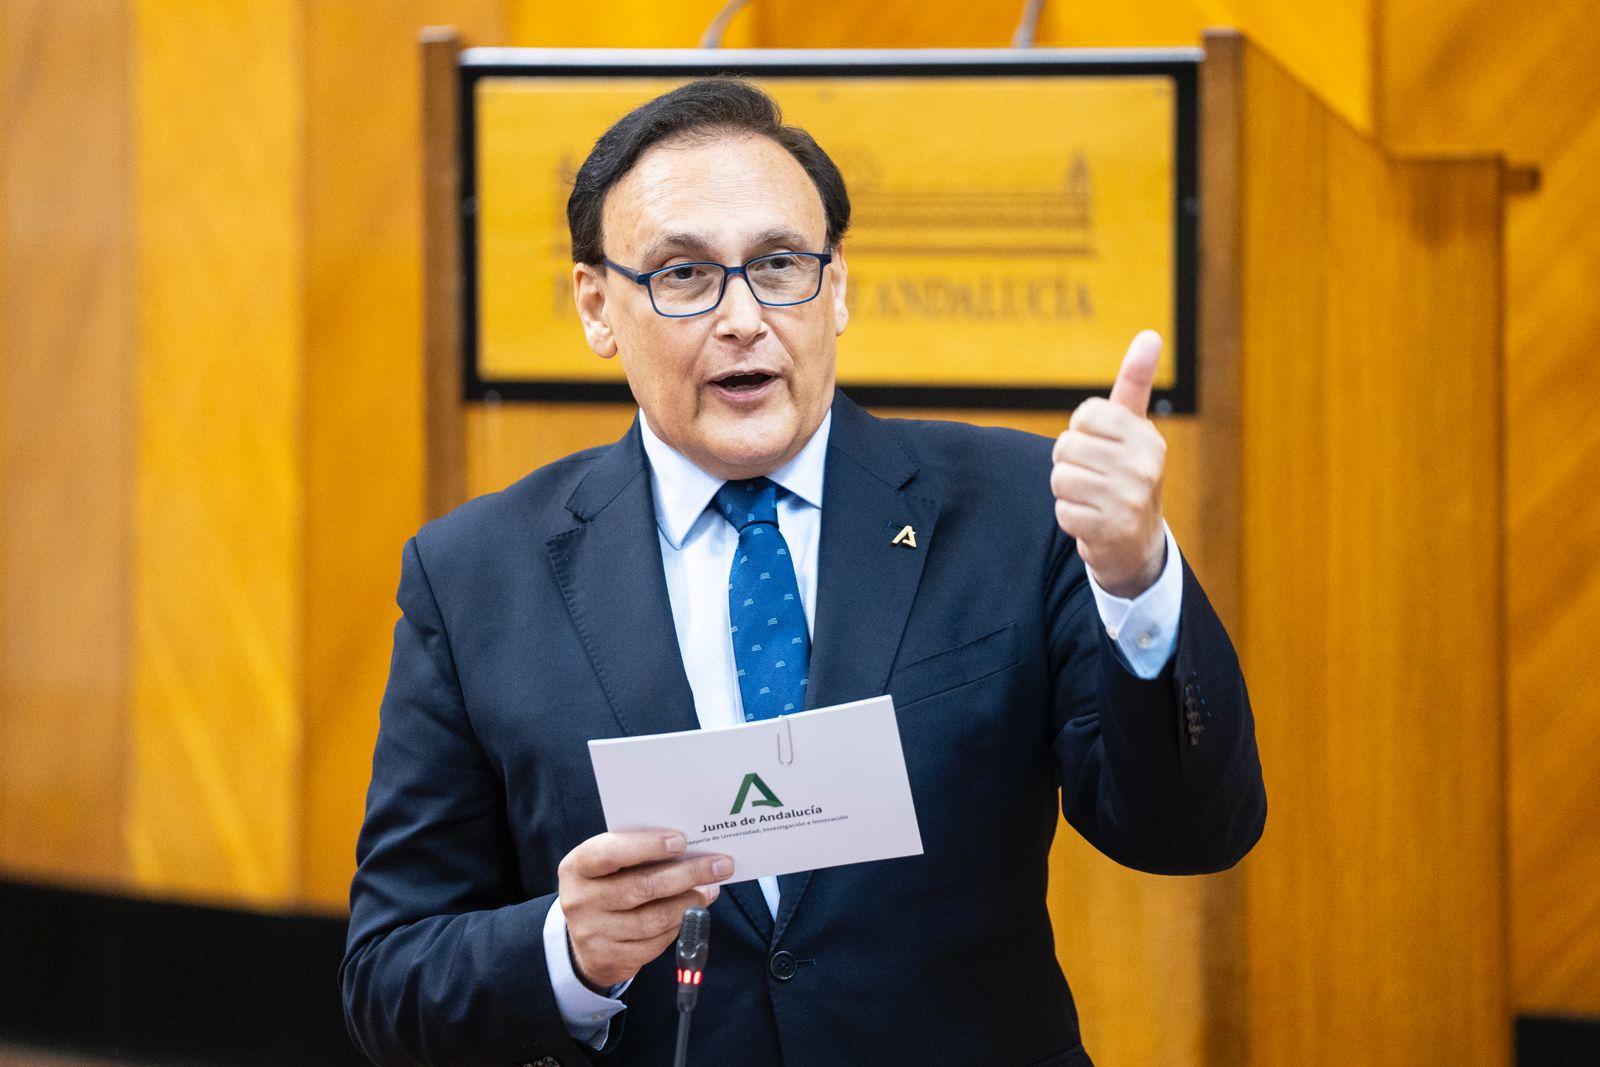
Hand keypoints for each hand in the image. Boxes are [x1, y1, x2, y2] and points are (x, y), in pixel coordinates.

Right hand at [557, 830, 731, 989]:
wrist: (585, 938)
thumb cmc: (606, 886)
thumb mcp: (608, 866)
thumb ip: (635, 854)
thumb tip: (689, 848)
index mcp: (577, 867)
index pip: (610, 853)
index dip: (647, 846)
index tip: (682, 841)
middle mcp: (580, 901)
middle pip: (642, 887)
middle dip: (688, 874)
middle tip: (719, 865)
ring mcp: (594, 933)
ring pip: (654, 918)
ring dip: (690, 902)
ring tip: (710, 889)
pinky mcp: (611, 958)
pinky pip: (655, 942)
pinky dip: (679, 925)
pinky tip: (692, 912)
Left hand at [1051, 330, 1167, 597]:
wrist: (1137, 546)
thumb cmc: (1126, 475)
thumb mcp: (1134, 430)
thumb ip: (1136, 383)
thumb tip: (1151, 335)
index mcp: (1147, 438)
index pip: (1086, 415)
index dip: (1081, 430)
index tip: (1098, 446)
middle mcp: (1143, 467)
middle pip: (1067, 446)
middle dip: (1069, 462)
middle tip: (1092, 477)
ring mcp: (1128, 500)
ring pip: (1060, 478)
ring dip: (1066, 491)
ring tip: (1091, 498)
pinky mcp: (1109, 530)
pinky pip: (1062, 510)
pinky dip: (1069, 517)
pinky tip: (1091, 520)